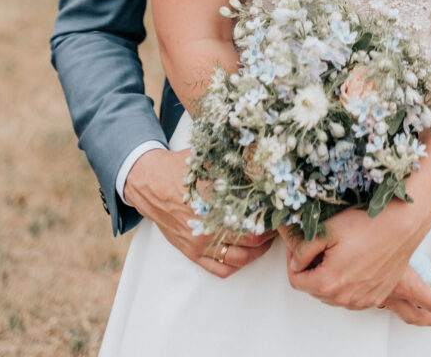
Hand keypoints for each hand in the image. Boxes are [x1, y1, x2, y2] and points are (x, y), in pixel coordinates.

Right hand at [124, 148, 274, 277]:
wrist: (151, 184)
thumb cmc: (181, 169)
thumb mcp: (209, 161)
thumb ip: (234, 165)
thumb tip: (261, 167)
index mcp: (216, 202)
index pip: (255, 218)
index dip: (271, 217)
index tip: (279, 211)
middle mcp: (209, 227)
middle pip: (252, 241)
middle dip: (269, 234)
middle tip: (276, 226)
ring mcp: (200, 243)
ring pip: (239, 259)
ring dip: (257, 252)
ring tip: (265, 240)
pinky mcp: (192, 253)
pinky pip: (219, 269)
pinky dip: (236, 266)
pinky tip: (244, 255)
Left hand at [279, 204, 430, 324]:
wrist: (399, 226)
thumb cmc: (366, 225)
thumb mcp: (325, 231)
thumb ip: (302, 250)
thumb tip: (296, 262)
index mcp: (328, 282)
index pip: (296, 280)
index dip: (294, 262)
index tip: (301, 248)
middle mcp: (344, 298)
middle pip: (314, 288)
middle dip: (312, 270)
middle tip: (320, 248)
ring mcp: (362, 300)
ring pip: (333, 294)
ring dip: (330, 277)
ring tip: (338, 253)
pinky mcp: (375, 296)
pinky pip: (352, 296)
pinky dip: (348, 283)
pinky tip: (354, 262)